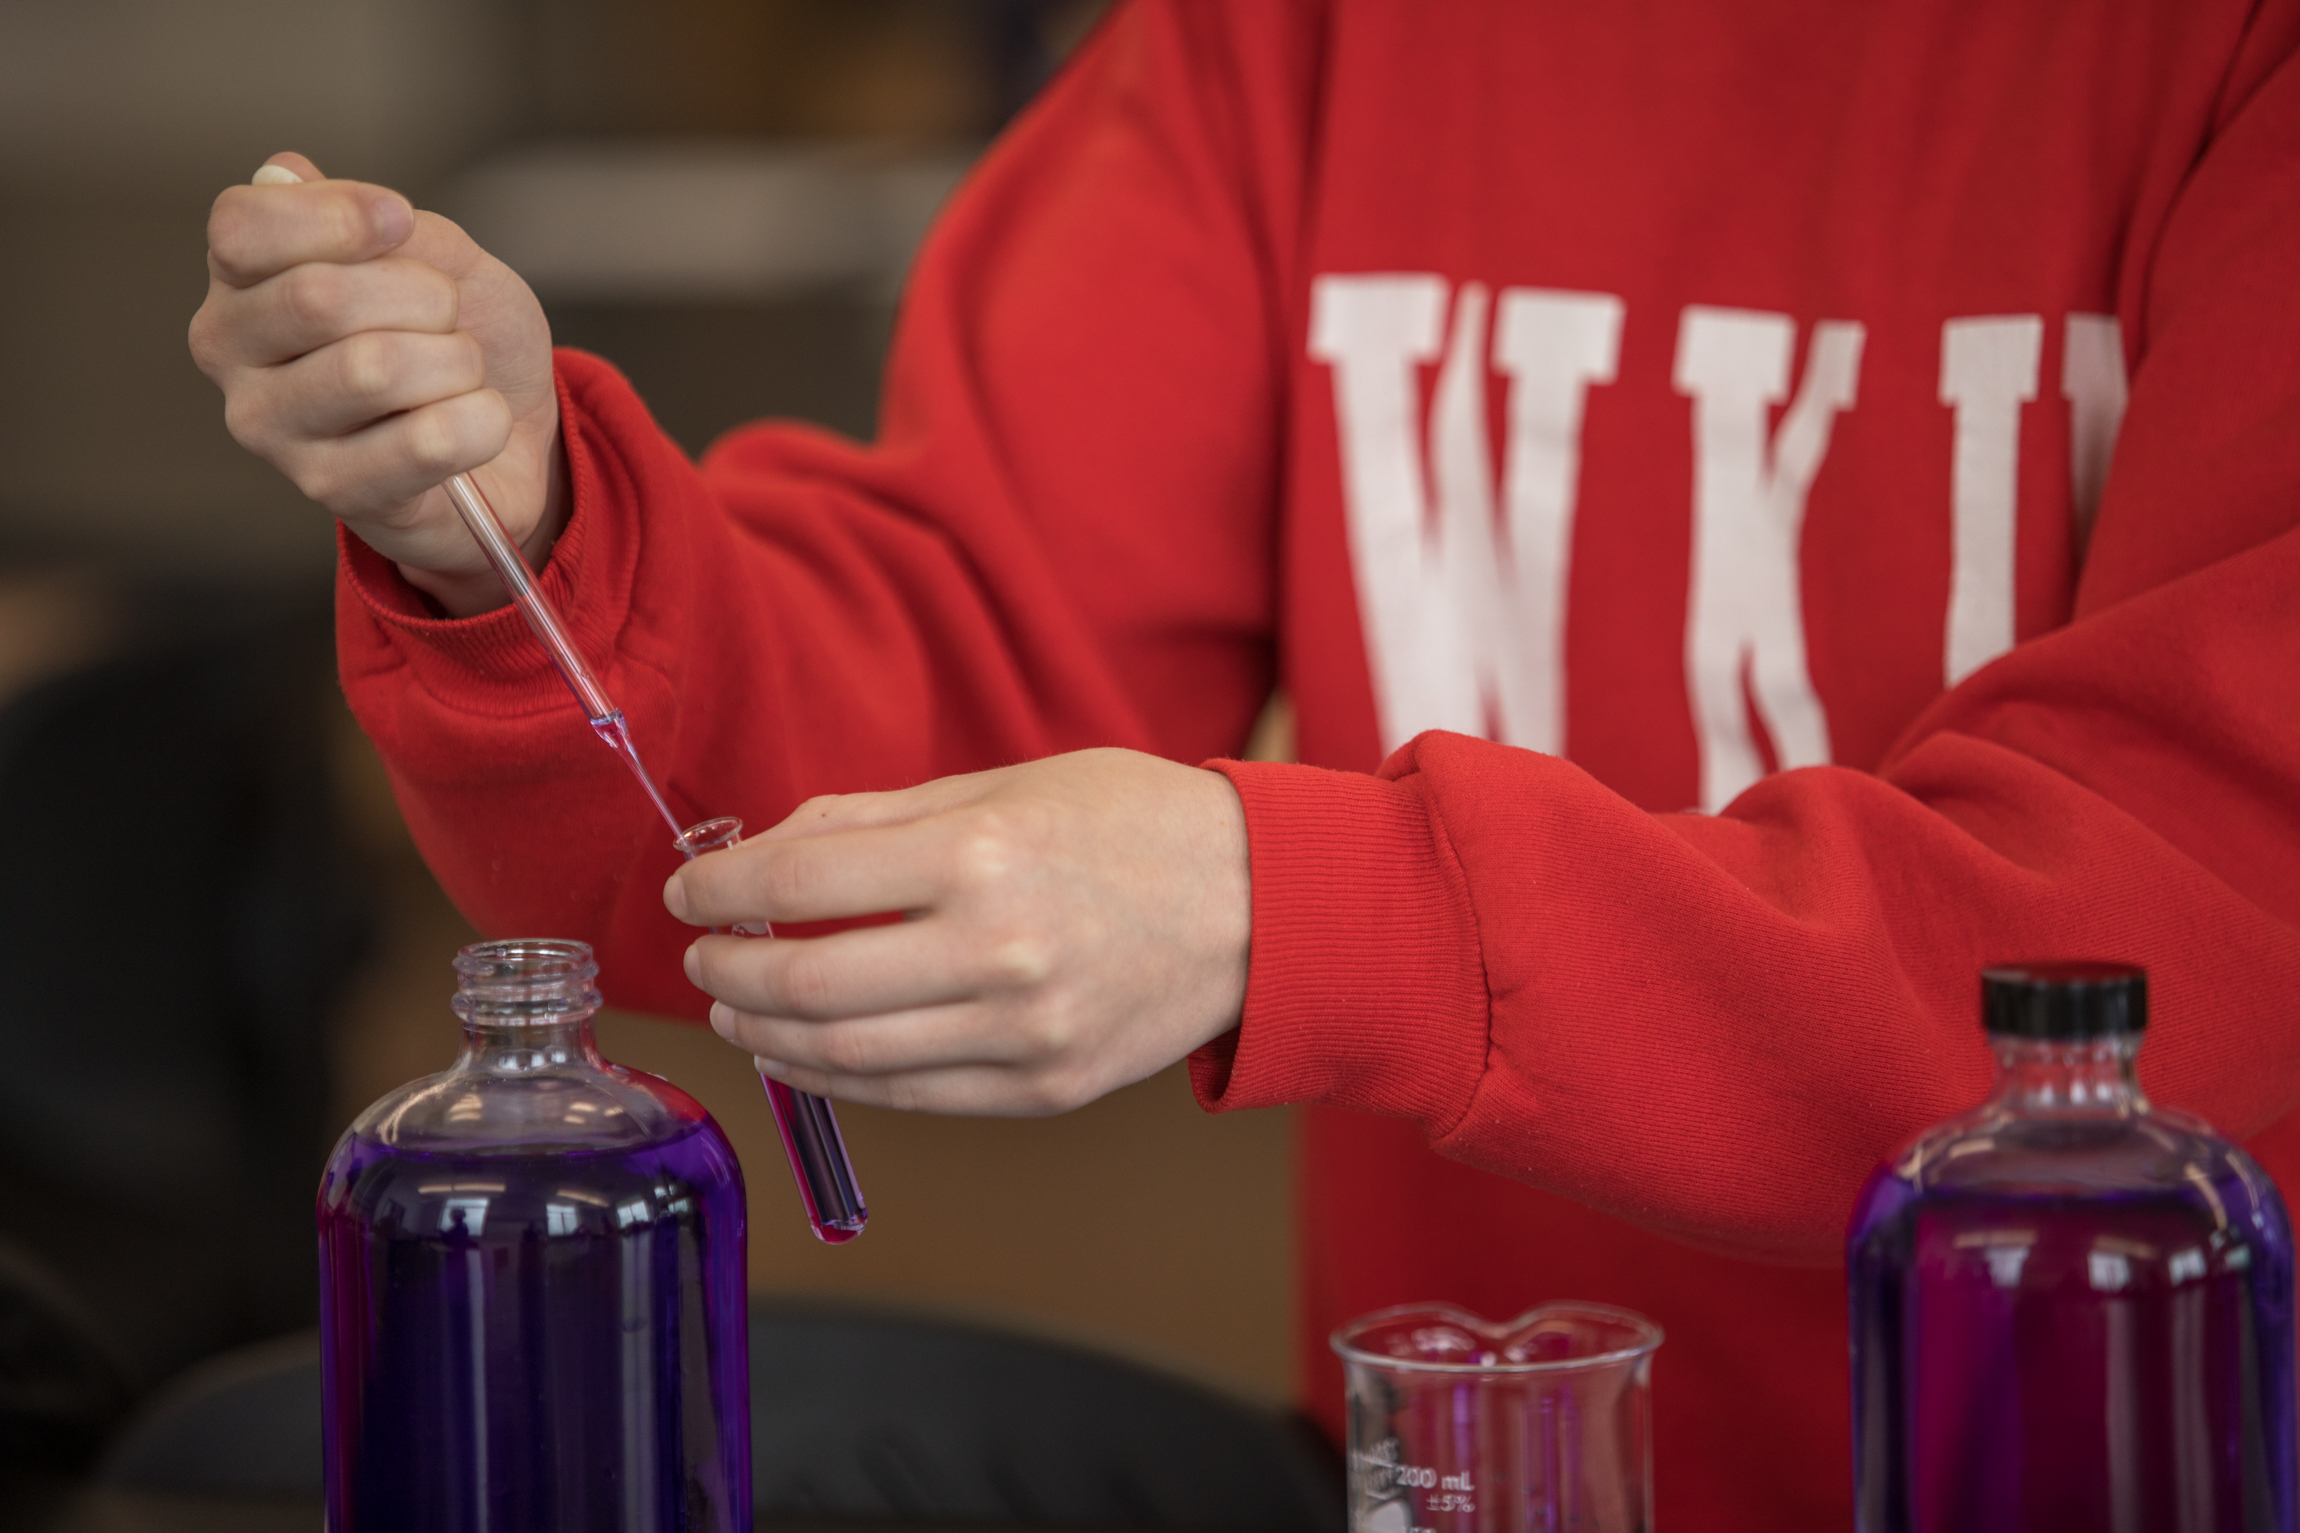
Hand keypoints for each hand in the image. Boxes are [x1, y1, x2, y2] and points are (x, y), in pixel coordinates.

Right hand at [188, 153, 563, 615]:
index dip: (340, 215)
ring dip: (454, 362)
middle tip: (448, 316)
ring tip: (460, 374)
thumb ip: (378, 219)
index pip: (242, 226)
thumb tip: (289, 176)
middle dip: (422, 296)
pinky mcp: (329, 490)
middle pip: (318, 297)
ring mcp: (272, 429)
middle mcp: (230, 351)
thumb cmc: (453, 335)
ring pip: (375, 370)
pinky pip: (426, 440)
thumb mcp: (438, 255)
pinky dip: (479, 421)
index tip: (401, 223)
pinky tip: (474, 424)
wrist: (510, 433)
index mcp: (240, 277)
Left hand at [664, 749, 1251, 1115]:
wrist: (1265, 905)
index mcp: (983, 855)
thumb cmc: (1137, 824)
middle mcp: (997, 951)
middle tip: (701, 956)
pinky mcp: (1044, 1088)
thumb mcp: (1010, 782)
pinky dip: (836, 1077)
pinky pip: (908, 1094)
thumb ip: (883, 817)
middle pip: (804, 981)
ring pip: (843, 1054)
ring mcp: (1022, 1033)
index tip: (689, 887)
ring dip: (765, 1035)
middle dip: (725, 970)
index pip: (801, 880)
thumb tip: (772, 846)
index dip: (720, 885)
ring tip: (739, 1010)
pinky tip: (807, 1051)